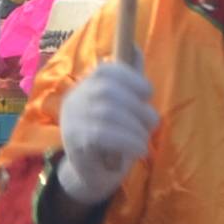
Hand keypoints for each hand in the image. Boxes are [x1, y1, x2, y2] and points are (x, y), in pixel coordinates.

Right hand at [51, 58, 157, 205]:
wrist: (92, 176)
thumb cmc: (113, 137)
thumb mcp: (123, 107)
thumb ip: (129, 79)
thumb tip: (135, 47)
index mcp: (87, 86)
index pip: (105, 70)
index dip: (130, 77)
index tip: (148, 92)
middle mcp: (75, 99)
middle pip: (107, 91)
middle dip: (137, 106)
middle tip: (152, 123)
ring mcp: (72, 121)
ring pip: (106, 113)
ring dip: (135, 127)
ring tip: (145, 140)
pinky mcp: (75, 143)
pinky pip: (102, 135)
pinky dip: (127, 141)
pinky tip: (139, 149)